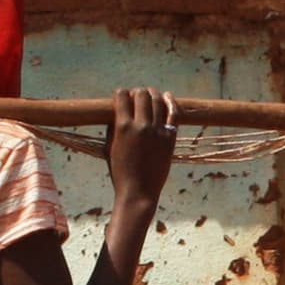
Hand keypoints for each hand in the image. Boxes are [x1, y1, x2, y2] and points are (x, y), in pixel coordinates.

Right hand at [106, 86, 175, 208]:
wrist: (139, 191)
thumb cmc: (120, 171)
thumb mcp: (110, 147)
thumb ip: (114, 126)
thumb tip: (120, 109)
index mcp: (123, 127)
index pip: (122, 96)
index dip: (121, 93)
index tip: (122, 96)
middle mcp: (141, 126)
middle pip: (141, 95)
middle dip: (137, 92)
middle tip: (136, 96)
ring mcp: (158, 131)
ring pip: (158, 101)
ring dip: (152, 94)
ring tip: (150, 94)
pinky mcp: (170, 138)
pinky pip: (174, 113)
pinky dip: (171, 102)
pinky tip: (167, 96)